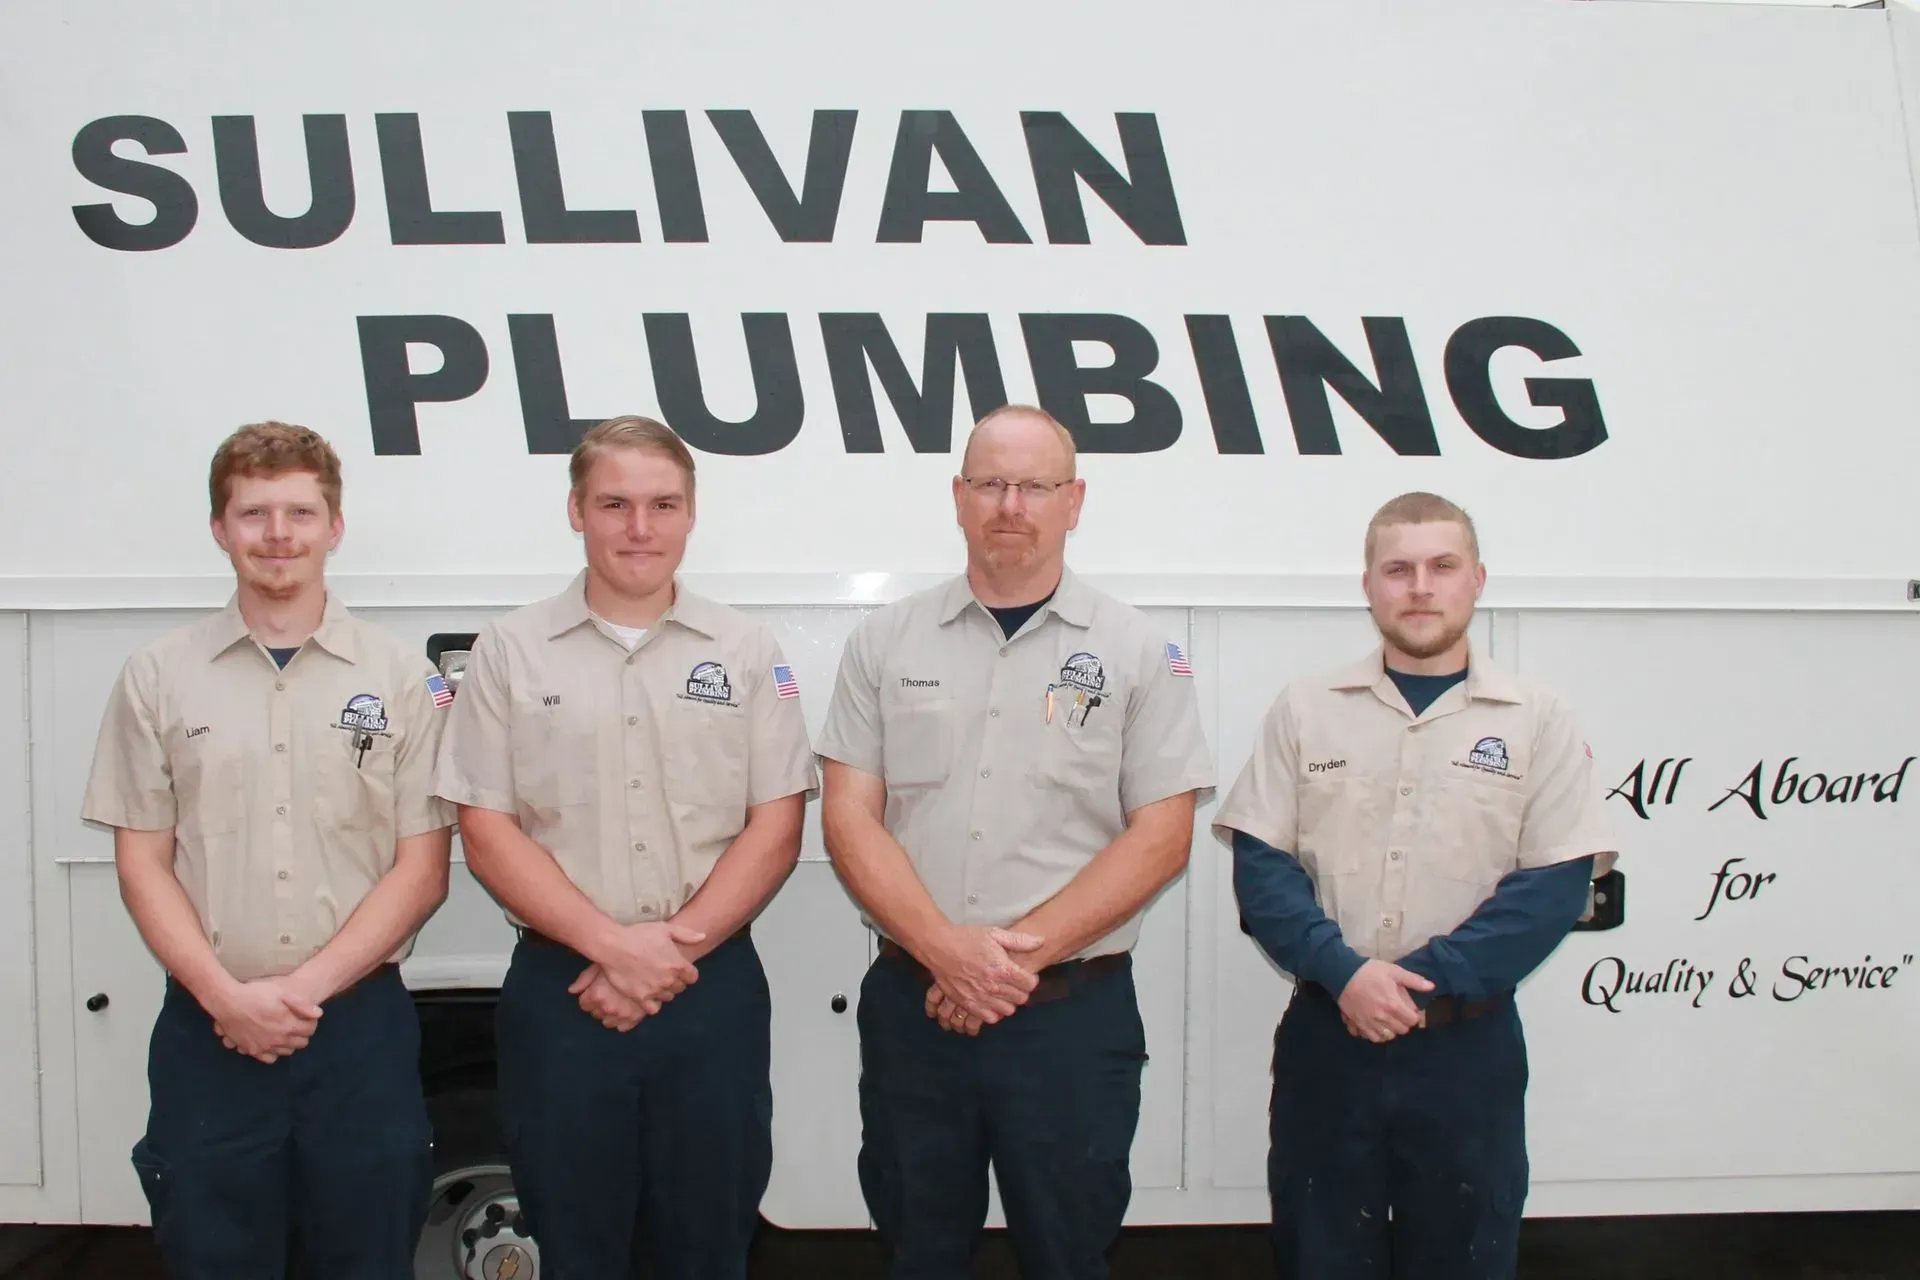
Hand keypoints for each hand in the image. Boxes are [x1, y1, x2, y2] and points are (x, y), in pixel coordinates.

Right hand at [208, 978, 322, 1062]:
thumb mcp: (282, 993)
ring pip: (286, 1052)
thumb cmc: (256, 994)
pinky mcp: (252, 1050)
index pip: (309, 1030)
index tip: (306, 1017)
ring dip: (289, 1043)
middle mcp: (278, 1040)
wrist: (228, 1002)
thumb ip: (302, 1004)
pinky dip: (274, 1052)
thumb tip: (319, 1014)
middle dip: (302, 1034)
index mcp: (288, 1026)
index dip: (310, 1022)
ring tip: (285, 1032)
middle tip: (297, 1024)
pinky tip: (272, 1042)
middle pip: (300, 1043)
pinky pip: (269, 1058)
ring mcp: (264, 1047)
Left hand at [569, 965, 648, 1030]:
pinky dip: (623, 1021)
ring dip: (610, 1014)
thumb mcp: (602, 964)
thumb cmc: (623, 960)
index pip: (584, 1004)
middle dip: (598, 1005)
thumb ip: (585, 978)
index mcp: (597, 995)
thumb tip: (571, 990)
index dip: (588, 996)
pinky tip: (625, 1010)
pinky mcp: (637, 1017)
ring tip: (616, 1001)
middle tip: (607, 993)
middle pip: (596, 1013)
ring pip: (608, 1022)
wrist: (651, 961)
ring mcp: (623, 1015)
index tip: (594, 990)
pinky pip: (624, 1027)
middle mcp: (608, 1008)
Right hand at [595, 922, 705, 1009]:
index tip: (678, 970)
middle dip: (675, 982)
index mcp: (678, 964)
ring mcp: (655, 990)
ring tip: (654, 983)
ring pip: (667, 997)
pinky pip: (653, 1009)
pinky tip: (647, 995)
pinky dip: (652, 1004)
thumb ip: (686, 934)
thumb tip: (703, 937)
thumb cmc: (639, 934)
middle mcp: (669, 980)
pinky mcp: (641, 998)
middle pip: (680, 988)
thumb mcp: (665, 929)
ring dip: (663, 992)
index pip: (692, 977)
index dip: (686, 974)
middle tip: (664, 975)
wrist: (614, 946)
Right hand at [923, 925, 1044, 1025]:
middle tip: (1014, 983)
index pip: (1030, 984)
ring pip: (1008, 1010)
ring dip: (1009, 1002)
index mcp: (1002, 968)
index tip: (1024, 975)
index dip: (1030, 979)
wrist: (938, 946)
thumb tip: (1041, 941)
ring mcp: (980, 997)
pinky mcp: (968, 1004)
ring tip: (1003, 992)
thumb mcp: (994, 934)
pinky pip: (990, 1017)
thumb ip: (1019, 940)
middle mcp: (993, 986)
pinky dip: (994, 1011)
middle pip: (1021, 998)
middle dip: (1021, 990)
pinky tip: (991, 1000)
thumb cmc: (967, 938)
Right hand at [1336, 960, 1433, 1042]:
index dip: (1413, 1015)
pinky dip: (1377, 1035)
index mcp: (1394, 1005)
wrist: (1342, 974)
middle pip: (1402, 1030)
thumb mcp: (1394, 971)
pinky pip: (1372, 1038)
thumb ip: (1413, 980)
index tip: (1410, 1010)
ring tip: (1389, 1021)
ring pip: (1388, 1036)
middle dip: (1403, 1023)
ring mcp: (1369, 1023)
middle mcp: (1383, 1018)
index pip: (1412, 1021)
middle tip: (1399, 1014)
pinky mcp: (1358, 1025)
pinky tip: (1377, 1027)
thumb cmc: (1370, 972)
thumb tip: (1432, 987)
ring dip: (1391, 1030)